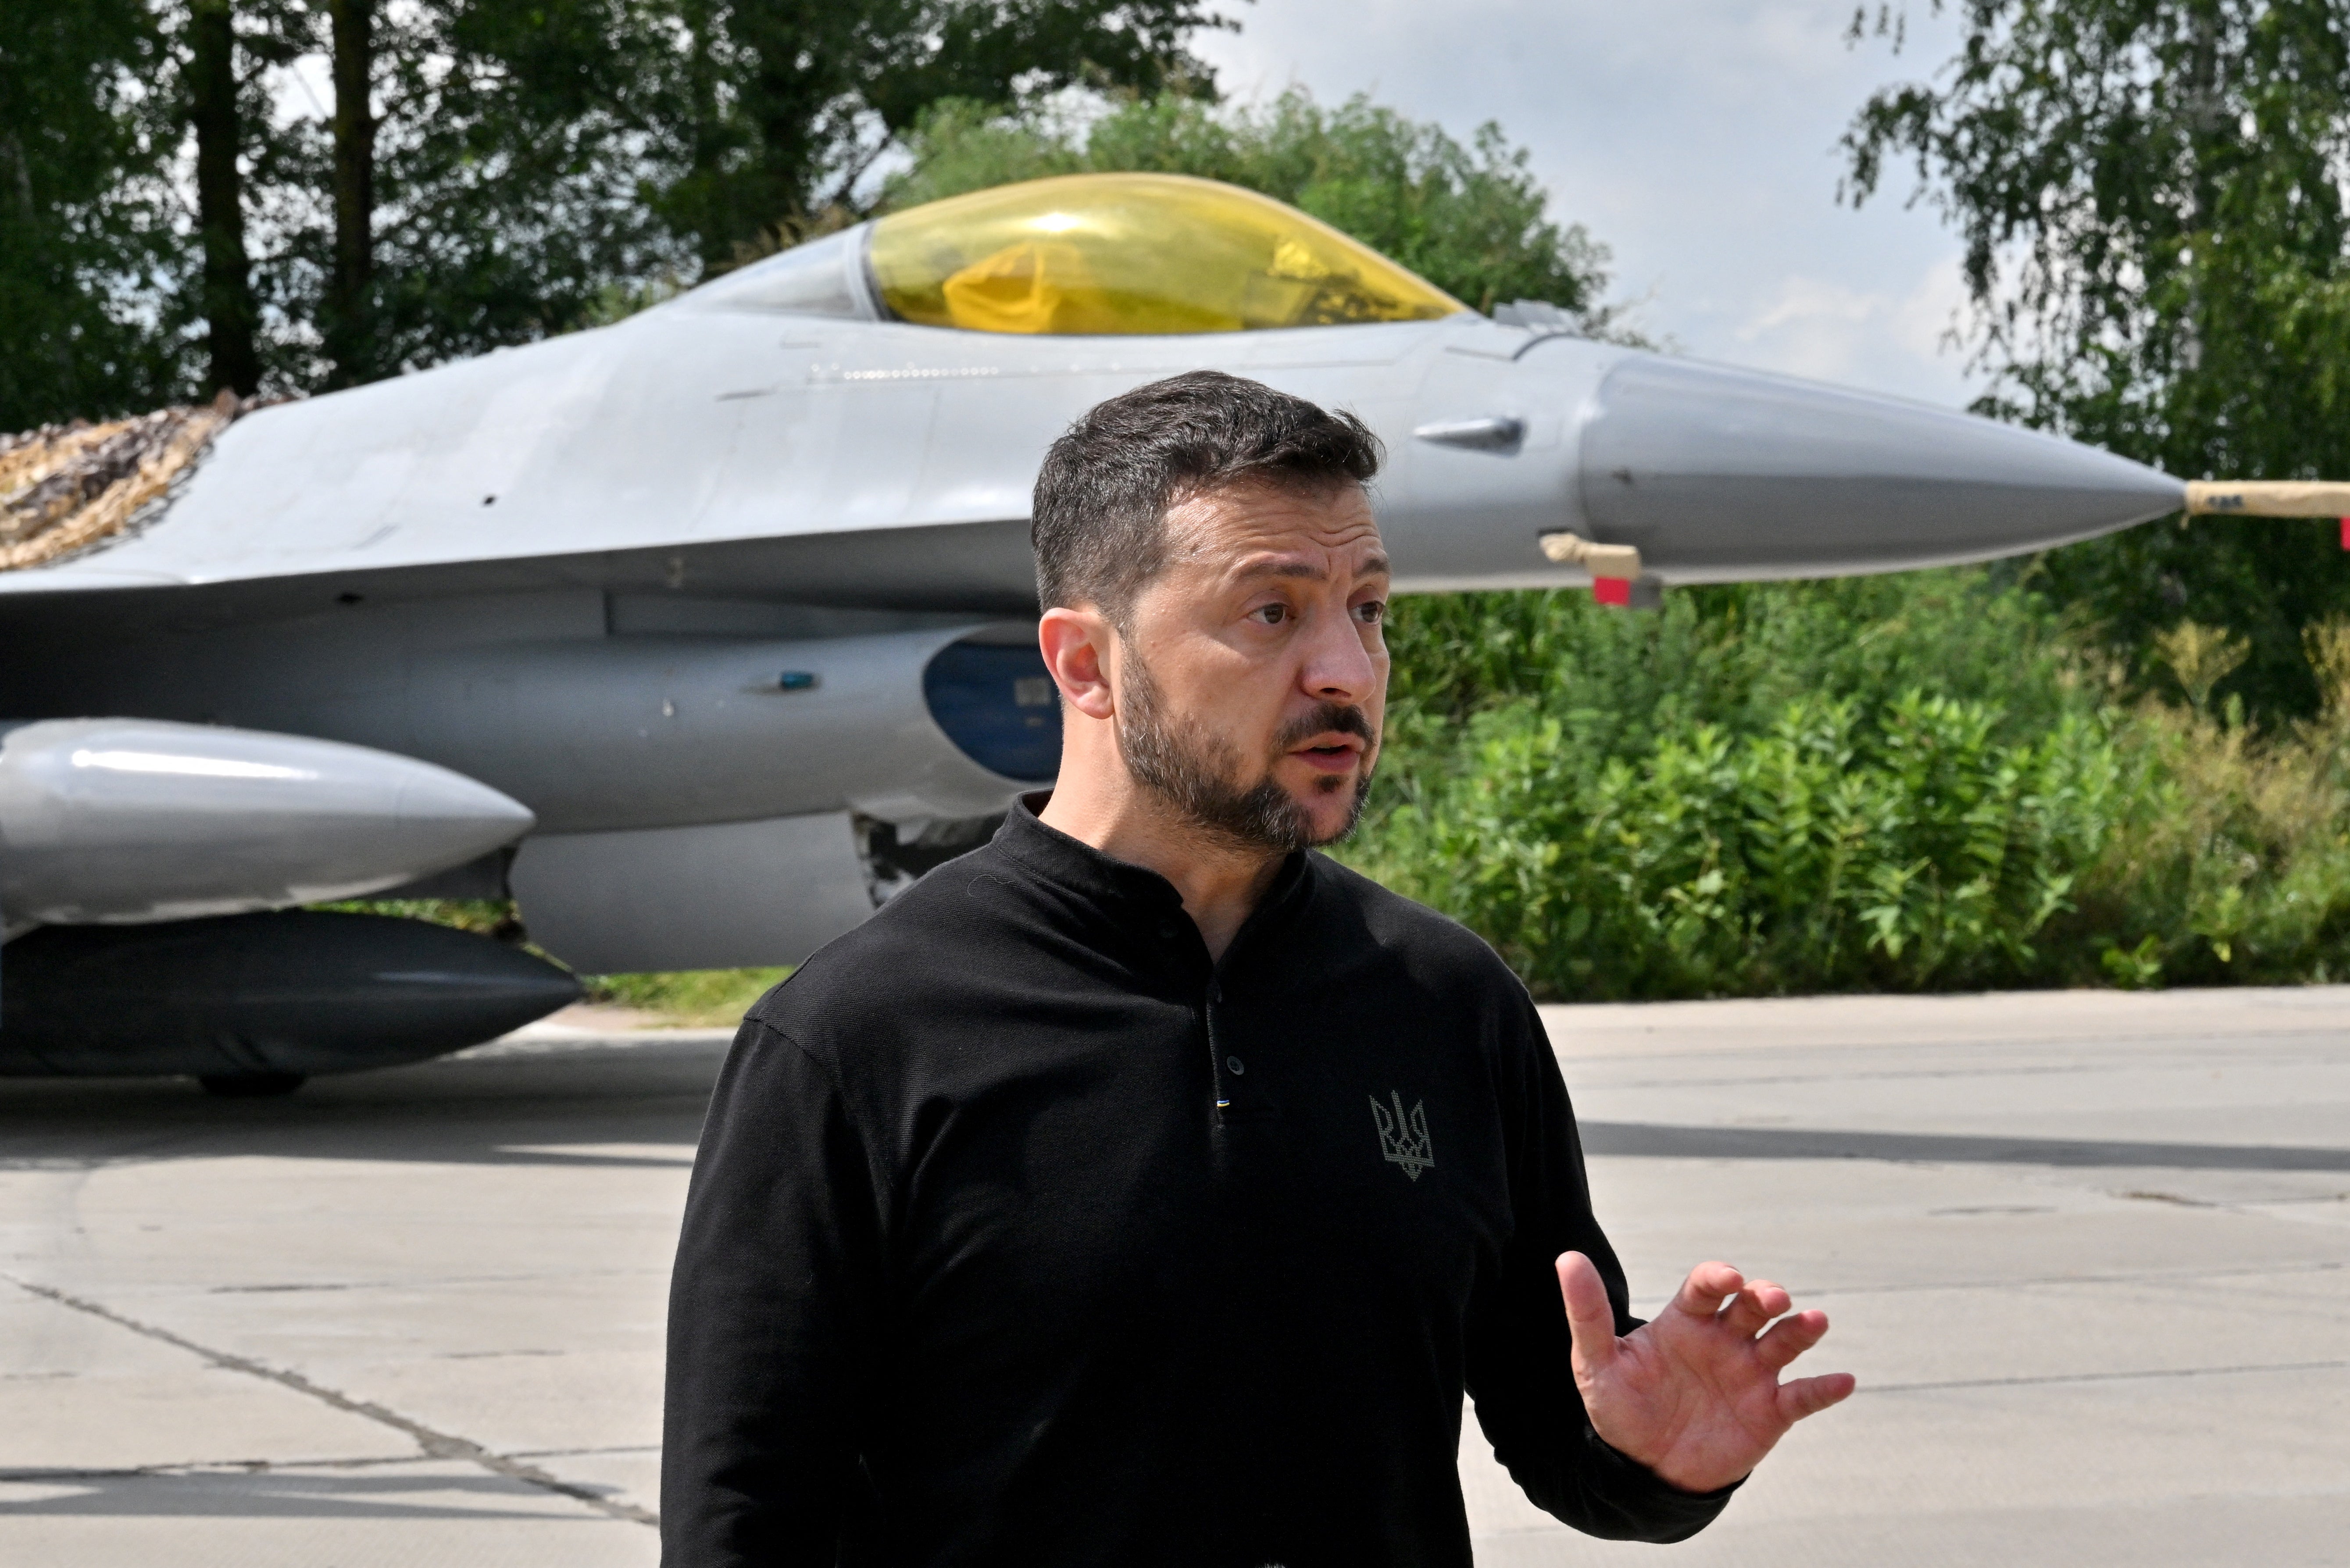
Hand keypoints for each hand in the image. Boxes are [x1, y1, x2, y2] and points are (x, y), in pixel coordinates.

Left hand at [1556, 1253, 1853, 1493]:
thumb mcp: (1597, 1362)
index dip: (1719, 1278)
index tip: (1728, 1277)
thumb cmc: (1622, 1408)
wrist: (1645, 1468)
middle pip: (1752, 1307)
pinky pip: (1803, 1397)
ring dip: (1802, 1330)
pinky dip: (1825, 1389)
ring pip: (1784, 1342)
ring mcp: (1750, 1373)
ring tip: (1815, 1322)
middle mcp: (1724, 1339)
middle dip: (1765, 1297)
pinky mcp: (1769, 1412)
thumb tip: (1567, 1259)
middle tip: (1772, 1298)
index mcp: (1685, 1322)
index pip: (1706, 1287)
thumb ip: (1587, 1313)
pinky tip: (1845, 1381)